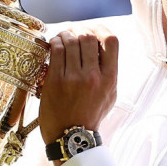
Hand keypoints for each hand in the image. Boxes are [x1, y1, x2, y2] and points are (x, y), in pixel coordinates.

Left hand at [38, 24, 118, 148]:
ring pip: (71, 41)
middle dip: (80, 30)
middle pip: (88, 37)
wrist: (71, 136)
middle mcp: (93, 76)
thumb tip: (102, 48)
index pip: (111, 40)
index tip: (93, 30)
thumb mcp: (110, 95)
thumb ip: (109, 72)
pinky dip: (55, 41)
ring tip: (63, 37)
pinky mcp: (56, 80)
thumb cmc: (90, 114)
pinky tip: (54, 44)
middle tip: (74, 32)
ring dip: (66, 34)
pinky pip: (56, 50)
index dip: (101, 29)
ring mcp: (74, 78)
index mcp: (110, 78)